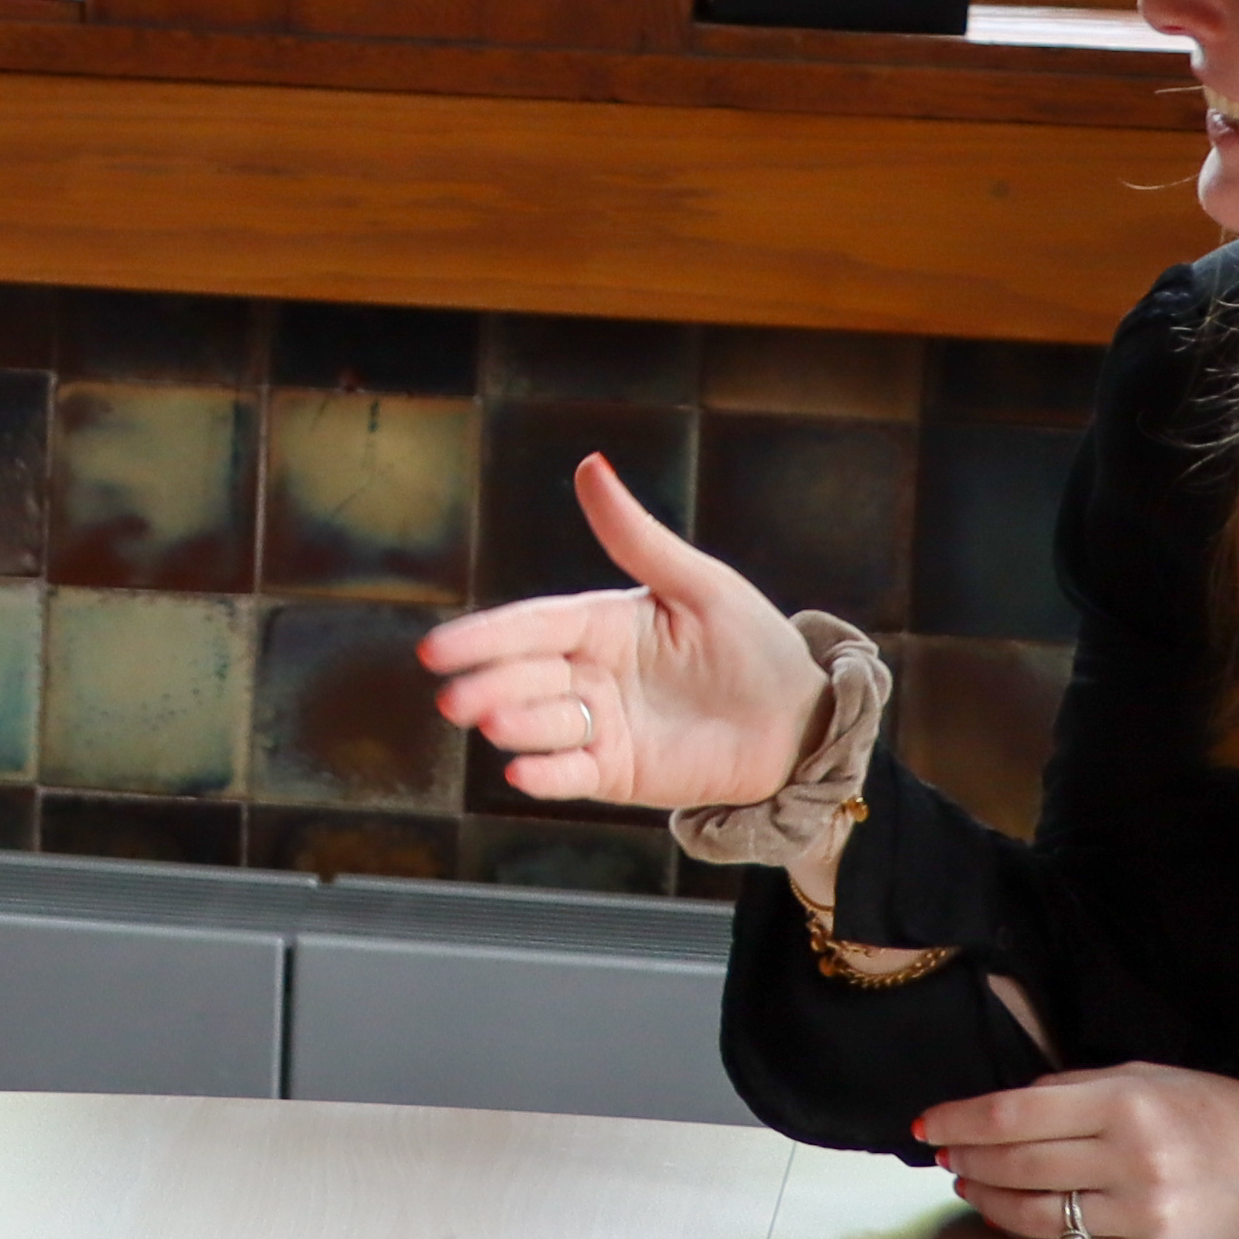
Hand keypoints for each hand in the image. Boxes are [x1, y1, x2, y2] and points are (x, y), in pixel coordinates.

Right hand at [418, 451, 826, 812]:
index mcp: (600, 623)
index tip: (439, 649)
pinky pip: (572, 773)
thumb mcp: (698, 584)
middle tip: (453, 698)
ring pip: (542, 724)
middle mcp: (588, 674)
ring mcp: (599, 725)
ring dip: (515, 725)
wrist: (800, 720)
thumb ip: (636, 537)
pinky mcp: (615, 772)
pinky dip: (546, 774)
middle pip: (526, 678)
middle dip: (487, 686)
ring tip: (494, 723)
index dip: (486, 636)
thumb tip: (589, 464)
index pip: (533, 626)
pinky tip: (520, 772)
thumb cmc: (750, 642)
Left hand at [918, 1068, 1238, 1238]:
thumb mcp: (1153, 1077)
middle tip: (944, 1152)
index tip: (927, 1122)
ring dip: (986, 1197)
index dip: (959, 1119)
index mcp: (1130, 1105)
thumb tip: (1001, 1106)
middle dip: (966, 1158)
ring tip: (970, 1181)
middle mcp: (1133, 1163)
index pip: (1012, 1115)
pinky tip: (1012, 1213)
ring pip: (1031, 1213)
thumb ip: (1076, 1089)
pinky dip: (1028, 1230)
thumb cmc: (1224, 1117)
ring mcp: (1142, 1218)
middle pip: (1014, 1164)